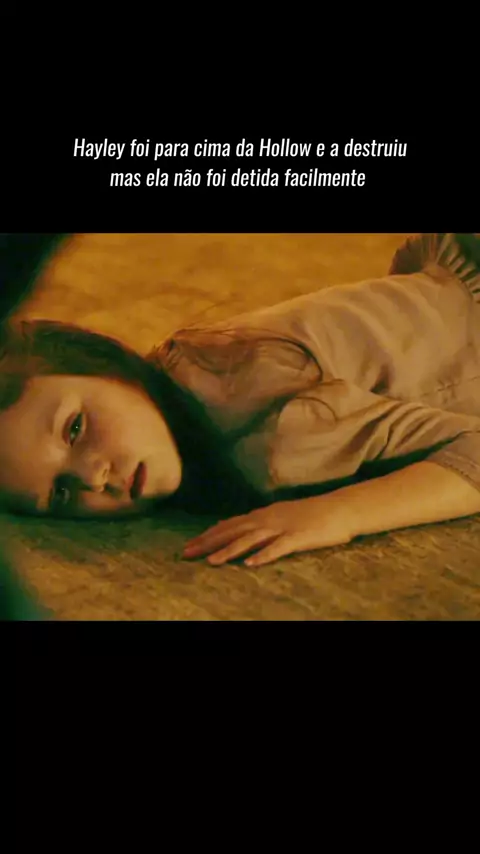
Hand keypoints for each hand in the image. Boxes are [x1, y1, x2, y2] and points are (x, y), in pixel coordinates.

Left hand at [182, 496, 354, 566]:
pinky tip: (251, 564)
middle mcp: (269, 518)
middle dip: (209, 542)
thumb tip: (236, 527)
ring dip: (230, 550)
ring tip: (212, 562)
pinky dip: (264, 555)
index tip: (189, 545)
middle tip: (187, 553)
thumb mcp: (281, 515)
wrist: (341, 508)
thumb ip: (259, 522)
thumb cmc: (312, 514)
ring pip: (251, 539)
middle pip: (234, 531)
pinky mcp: (299, 537)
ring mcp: (284, 527)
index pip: (230, 524)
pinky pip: (279, 547)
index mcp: (264, 514)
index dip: (208, 535)